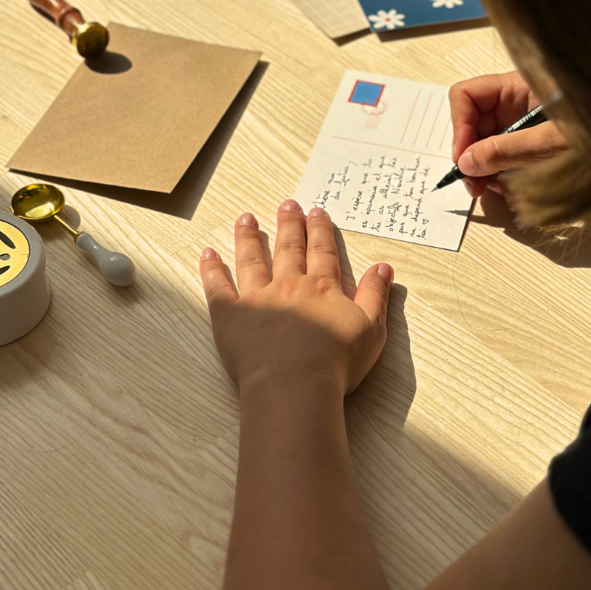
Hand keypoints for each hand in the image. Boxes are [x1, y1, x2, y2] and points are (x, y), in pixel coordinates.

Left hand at [199, 201, 392, 394]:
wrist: (295, 385)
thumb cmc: (336, 363)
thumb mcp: (371, 329)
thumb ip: (376, 296)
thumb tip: (383, 267)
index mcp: (322, 288)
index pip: (322, 252)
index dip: (320, 230)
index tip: (316, 212)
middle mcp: (289, 286)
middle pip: (289, 249)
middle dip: (289, 225)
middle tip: (287, 204)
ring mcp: (257, 298)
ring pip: (252, 260)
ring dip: (249, 237)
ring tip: (246, 218)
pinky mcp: (230, 316)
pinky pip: (218, 287)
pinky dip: (211, 269)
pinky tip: (207, 253)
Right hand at [449, 71, 567, 197]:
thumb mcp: (549, 142)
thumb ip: (504, 152)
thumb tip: (466, 162)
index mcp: (518, 86)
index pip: (466, 96)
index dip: (459, 127)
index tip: (464, 160)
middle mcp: (518, 102)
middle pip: (474, 123)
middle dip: (471, 155)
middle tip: (476, 187)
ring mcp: (526, 123)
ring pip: (488, 144)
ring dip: (488, 170)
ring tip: (501, 192)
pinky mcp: (536, 143)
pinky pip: (508, 158)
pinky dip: (506, 175)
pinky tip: (517, 190)